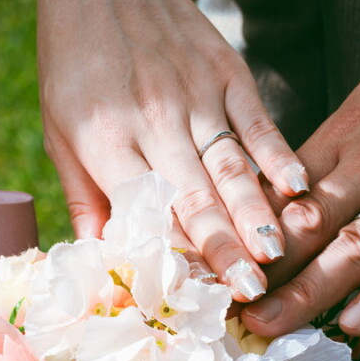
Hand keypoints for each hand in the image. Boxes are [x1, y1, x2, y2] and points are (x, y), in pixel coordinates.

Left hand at [37, 0, 308, 301]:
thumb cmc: (76, 64)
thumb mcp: (60, 131)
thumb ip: (84, 197)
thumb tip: (100, 258)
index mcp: (107, 141)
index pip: (147, 210)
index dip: (174, 256)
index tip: (197, 296)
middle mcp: (155, 122)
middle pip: (195, 195)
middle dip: (223, 248)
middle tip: (251, 291)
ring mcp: (196, 97)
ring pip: (230, 164)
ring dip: (255, 212)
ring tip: (277, 253)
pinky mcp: (226, 75)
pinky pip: (257, 121)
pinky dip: (279, 154)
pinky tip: (298, 186)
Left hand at [242, 12, 359, 335]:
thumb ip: (338, 143)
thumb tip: (296, 182)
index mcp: (348, 137)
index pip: (286, 192)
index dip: (252, 232)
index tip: (228, 264)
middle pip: (307, 226)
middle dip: (266, 271)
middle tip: (234, 307)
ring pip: (352, 249)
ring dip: (308, 292)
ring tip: (273, 325)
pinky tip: (357, 322)